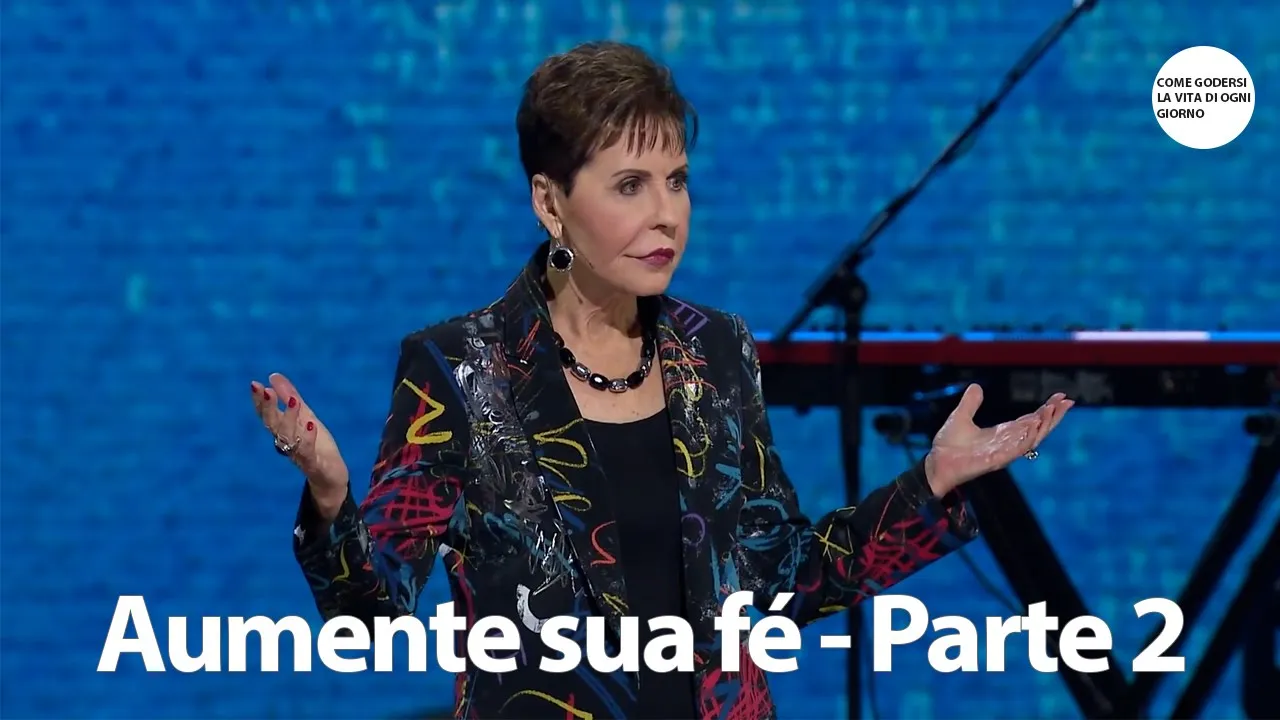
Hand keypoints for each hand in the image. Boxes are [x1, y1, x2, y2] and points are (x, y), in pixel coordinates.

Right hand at [250, 373, 349, 514]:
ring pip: (288, 438)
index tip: (254, 384)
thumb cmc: (316, 446)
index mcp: (283, 431)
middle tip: (265, 390)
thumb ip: (290, 398)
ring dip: (289, 419)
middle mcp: (287, 443)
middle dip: (268, 408)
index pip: (267, 415)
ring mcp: (299, 455)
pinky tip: (310, 424)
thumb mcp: (305, 417)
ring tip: (294, 400)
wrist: (331, 477)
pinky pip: (307, 453)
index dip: (259, 402)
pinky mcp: (314, 465)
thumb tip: (273, 376)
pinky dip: (307, 438)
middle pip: (273, 426)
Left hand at [924, 384, 1073, 496]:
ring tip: (1053, 410)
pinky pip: (1016, 449)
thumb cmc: (948, 446)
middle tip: (1067, 401)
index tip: (1060, 397)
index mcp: (1002, 434)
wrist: (936, 464)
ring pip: (1031, 438)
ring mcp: (1003, 452)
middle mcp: (1007, 443)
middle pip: (1036, 428)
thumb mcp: (961, 417)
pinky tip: (1034, 425)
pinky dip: (1026, 438)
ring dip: (1043, 425)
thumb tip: (977, 386)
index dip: (1046, 410)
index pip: (1029, 420)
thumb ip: (970, 403)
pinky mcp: (995, 460)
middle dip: (1052, 416)